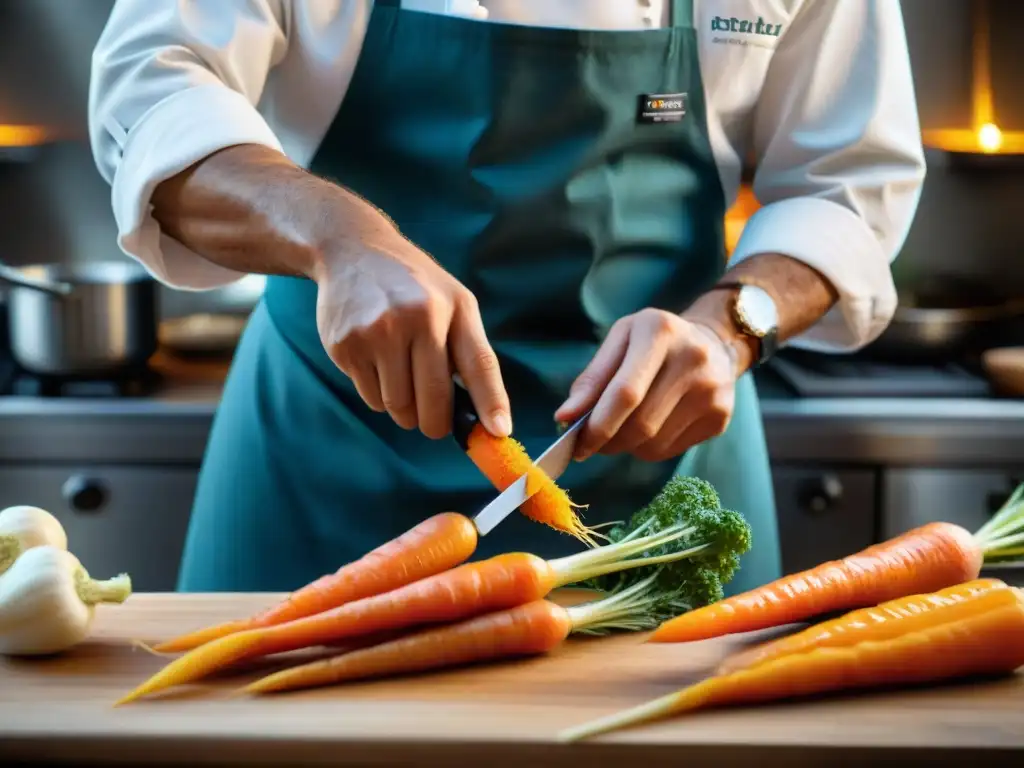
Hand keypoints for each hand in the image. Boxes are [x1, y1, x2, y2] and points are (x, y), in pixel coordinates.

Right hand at [315, 230, 510, 439]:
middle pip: (433, 400)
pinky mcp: (346, 346)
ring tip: (400, 376)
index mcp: (452, 307)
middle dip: (435, 422)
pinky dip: (378, 395)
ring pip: (398, 407)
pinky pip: (371, 399)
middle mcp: (416, 318)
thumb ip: (471, 353)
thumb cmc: (414, 285)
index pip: (478, 364)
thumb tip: (488, 418)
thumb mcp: (454, 302)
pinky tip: (377, 363)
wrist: (353, 250)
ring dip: (404, 409)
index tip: (498, 433)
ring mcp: (377, 332)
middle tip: (433, 422)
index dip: (491, 403)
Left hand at [554, 308, 737, 461]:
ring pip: (653, 444)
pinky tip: (649, 429)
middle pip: (640, 424)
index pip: (625, 393)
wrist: (713, 344)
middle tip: (590, 443)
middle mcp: (693, 359)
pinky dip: (648, 448)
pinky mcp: (721, 418)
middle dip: (607, 441)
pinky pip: (670, 451)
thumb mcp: (620, 341)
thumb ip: (592, 378)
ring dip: (626, 446)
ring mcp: (712, 392)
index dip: (597, 425)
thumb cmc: (653, 342)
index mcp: (660, 332)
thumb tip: (565, 417)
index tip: (575, 443)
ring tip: (622, 429)